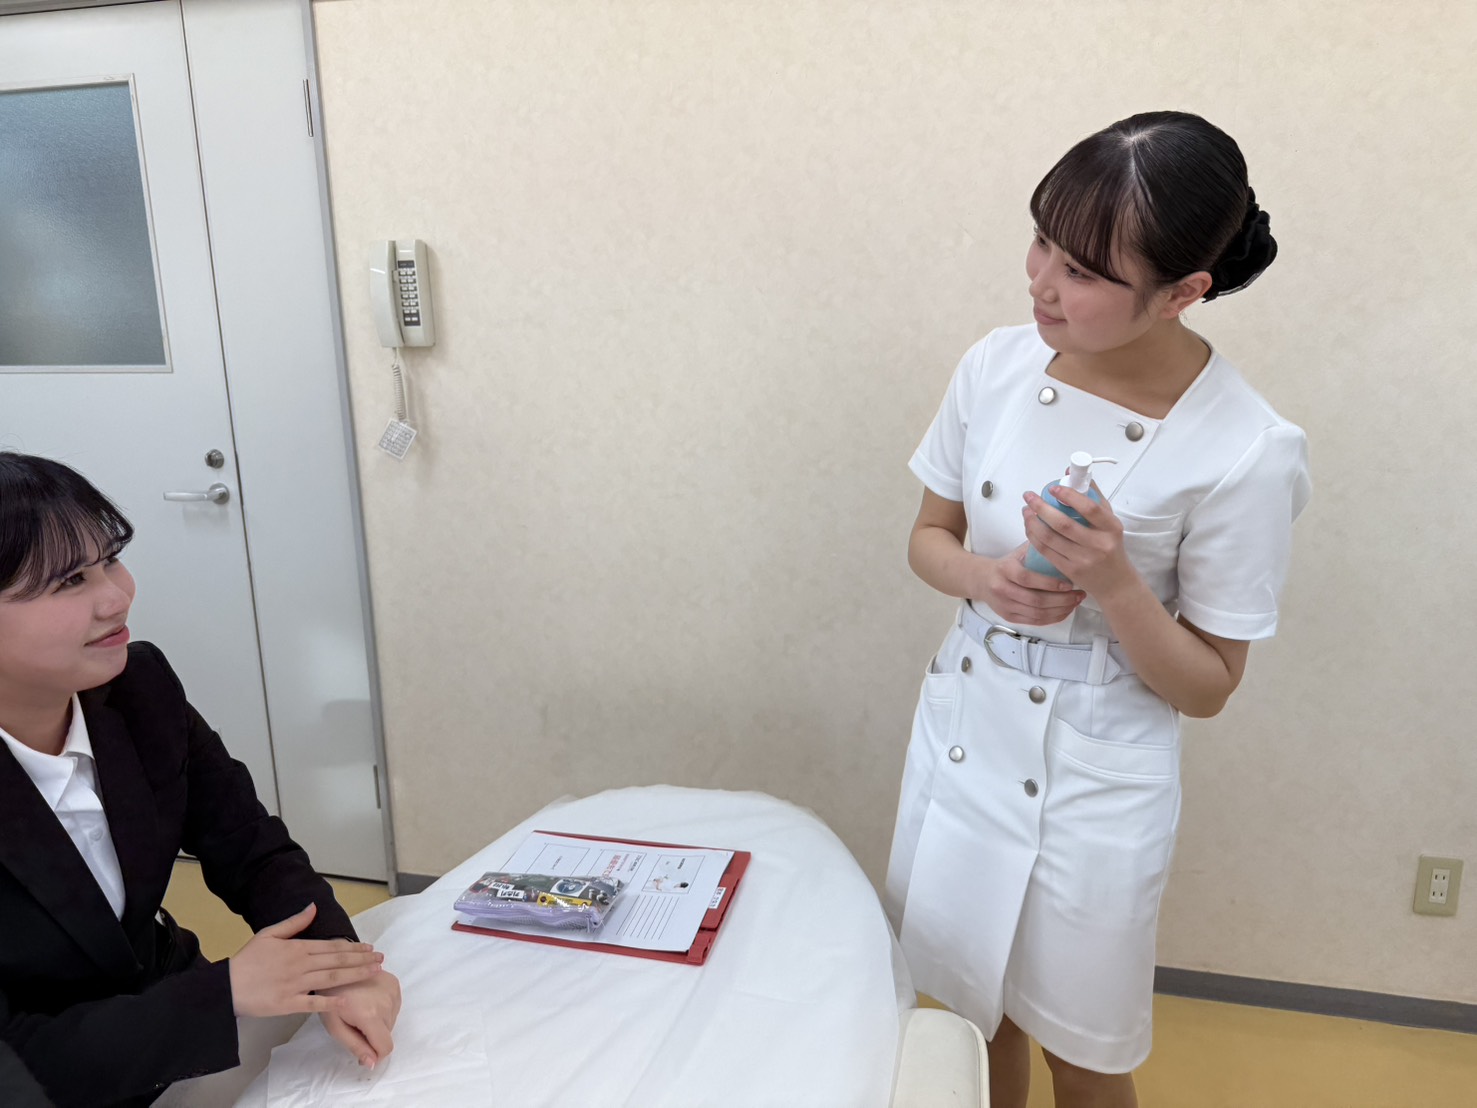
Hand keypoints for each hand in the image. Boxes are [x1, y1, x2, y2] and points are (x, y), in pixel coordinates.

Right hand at [228, 903, 384, 1017]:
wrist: (227, 986)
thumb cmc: (247, 960)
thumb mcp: (268, 934)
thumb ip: (293, 923)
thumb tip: (313, 907)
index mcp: (297, 948)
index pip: (332, 946)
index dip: (353, 947)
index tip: (369, 947)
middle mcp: (300, 965)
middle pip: (337, 961)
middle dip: (361, 959)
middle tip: (381, 958)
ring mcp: (295, 985)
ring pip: (331, 979)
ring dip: (355, 974)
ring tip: (374, 972)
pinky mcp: (288, 1004)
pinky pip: (312, 1004)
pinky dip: (330, 1003)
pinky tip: (347, 1000)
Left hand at [320, 970, 401, 1068]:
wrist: (333, 968)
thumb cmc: (329, 1001)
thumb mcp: (336, 1027)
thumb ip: (356, 1046)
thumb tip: (373, 1063)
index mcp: (370, 1015)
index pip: (386, 1047)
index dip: (375, 1053)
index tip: (362, 1048)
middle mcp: (387, 1003)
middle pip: (387, 1034)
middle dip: (373, 1034)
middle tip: (354, 1022)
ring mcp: (393, 991)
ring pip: (391, 1020)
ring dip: (379, 1021)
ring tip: (361, 1008)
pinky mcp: (395, 983)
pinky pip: (394, 1006)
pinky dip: (384, 1008)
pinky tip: (369, 999)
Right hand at [974, 543, 1084, 625]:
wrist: (981, 580)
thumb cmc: (1006, 564)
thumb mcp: (1017, 553)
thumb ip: (1037, 547)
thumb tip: (1062, 535)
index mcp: (1005, 569)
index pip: (1028, 579)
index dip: (1050, 583)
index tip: (1070, 583)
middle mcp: (1002, 589)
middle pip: (1035, 600)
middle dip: (1062, 600)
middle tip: (1079, 595)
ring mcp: (1004, 606)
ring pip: (1037, 614)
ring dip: (1060, 610)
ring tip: (1075, 602)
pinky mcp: (1008, 617)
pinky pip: (1035, 622)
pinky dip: (1053, 618)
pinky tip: (1065, 611)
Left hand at [1020, 484, 1136, 599]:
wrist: (1115, 583)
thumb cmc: (1110, 547)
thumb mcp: (1110, 523)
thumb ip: (1093, 498)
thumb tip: (1071, 473)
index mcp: (1111, 528)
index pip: (1090, 508)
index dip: (1069, 496)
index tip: (1053, 488)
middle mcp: (1099, 544)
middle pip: (1064, 524)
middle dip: (1041, 507)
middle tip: (1029, 496)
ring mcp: (1084, 560)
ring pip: (1050, 538)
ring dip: (1032, 522)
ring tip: (1026, 510)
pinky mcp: (1070, 571)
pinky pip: (1046, 551)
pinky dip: (1034, 537)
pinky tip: (1029, 527)